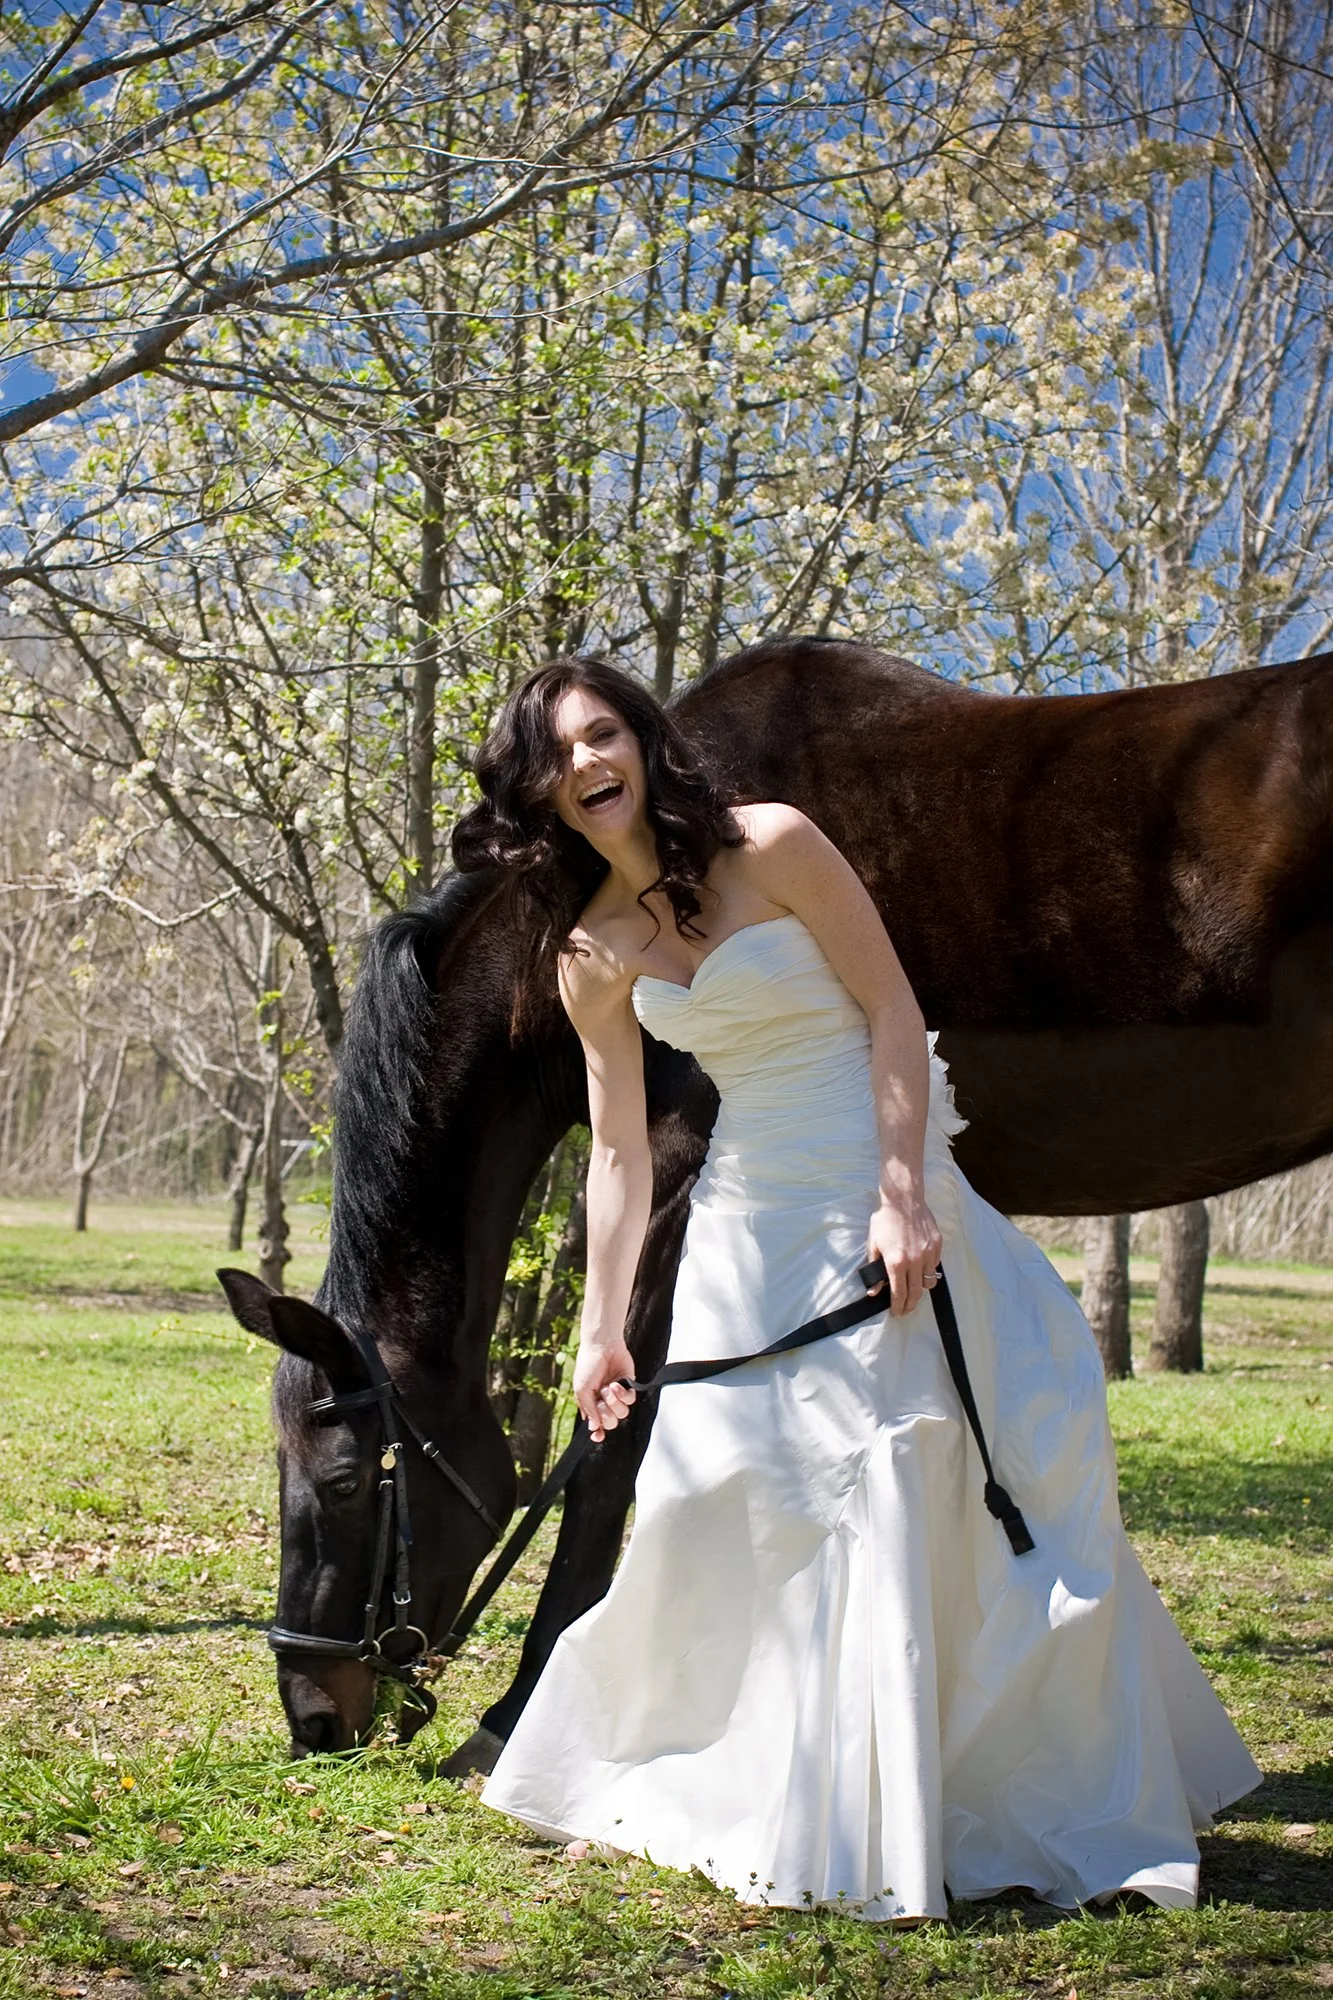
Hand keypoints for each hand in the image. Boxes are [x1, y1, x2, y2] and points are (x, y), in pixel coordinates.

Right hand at [573, 1336, 637, 1442]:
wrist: (602, 1346)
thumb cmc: (588, 1366)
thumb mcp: (582, 1389)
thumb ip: (589, 1410)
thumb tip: (593, 1428)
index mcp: (591, 1404)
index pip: (596, 1425)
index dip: (598, 1433)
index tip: (598, 1436)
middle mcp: (604, 1402)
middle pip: (610, 1423)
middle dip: (606, 1413)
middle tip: (602, 1399)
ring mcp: (617, 1395)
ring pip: (622, 1414)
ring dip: (614, 1402)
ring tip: (609, 1388)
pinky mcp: (628, 1386)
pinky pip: (630, 1401)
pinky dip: (623, 1394)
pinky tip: (617, 1384)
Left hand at [866, 1194, 942, 1317]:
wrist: (903, 1200)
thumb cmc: (885, 1220)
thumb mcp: (873, 1245)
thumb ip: (874, 1270)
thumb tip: (874, 1291)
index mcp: (896, 1261)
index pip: (899, 1293)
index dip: (897, 1306)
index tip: (896, 1313)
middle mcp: (914, 1260)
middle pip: (916, 1293)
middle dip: (910, 1305)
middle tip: (905, 1310)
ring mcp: (928, 1253)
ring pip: (929, 1282)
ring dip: (921, 1290)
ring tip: (914, 1291)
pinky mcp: (937, 1245)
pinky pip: (935, 1266)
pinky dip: (928, 1272)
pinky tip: (921, 1270)